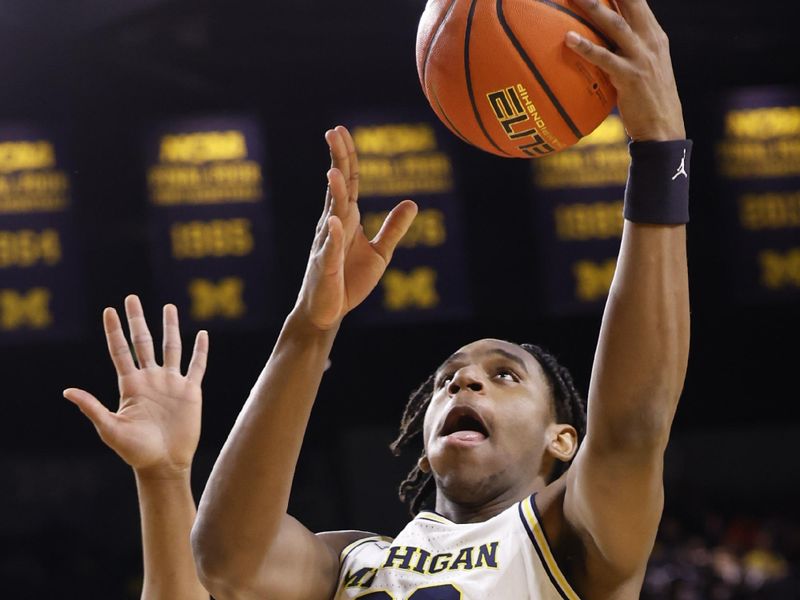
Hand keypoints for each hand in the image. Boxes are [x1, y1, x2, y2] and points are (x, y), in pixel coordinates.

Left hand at [64, 296, 208, 478]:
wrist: (164, 463)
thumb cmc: (134, 450)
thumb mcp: (110, 429)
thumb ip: (92, 407)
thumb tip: (67, 391)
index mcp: (130, 385)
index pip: (120, 351)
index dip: (114, 331)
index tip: (109, 310)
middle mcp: (151, 379)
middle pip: (143, 342)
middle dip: (137, 320)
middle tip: (132, 298)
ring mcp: (171, 384)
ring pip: (171, 347)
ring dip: (170, 327)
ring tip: (169, 307)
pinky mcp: (191, 391)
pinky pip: (197, 366)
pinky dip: (200, 350)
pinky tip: (202, 334)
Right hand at [294, 125, 417, 330]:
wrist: (328, 311)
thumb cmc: (348, 281)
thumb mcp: (379, 253)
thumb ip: (393, 228)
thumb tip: (412, 202)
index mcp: (346, 219)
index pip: (349, 182)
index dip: (347, 157)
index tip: (341, 131)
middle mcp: (333, 225)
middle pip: (338, 188)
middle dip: (337, 161)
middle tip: (333, 132)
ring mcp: (328, 245)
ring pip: (332, 214)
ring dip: (335, 193)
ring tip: (334, 172)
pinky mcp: (327, 267)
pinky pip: (331, 250)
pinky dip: (334, 236)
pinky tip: (335, 222)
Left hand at [565, 0, 684, 141]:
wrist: (664, 129)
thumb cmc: (648, 100)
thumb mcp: (643, 67)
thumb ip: (627, 49)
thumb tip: (601, 40)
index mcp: (654, 35)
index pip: (638, 1)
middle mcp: (650, 40)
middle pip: (630, 3)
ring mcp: (641, 58)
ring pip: (616, 25)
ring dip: (595, 8)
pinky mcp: (631, 77)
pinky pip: (604, 58)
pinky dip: (586, 47)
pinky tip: (568, 39)